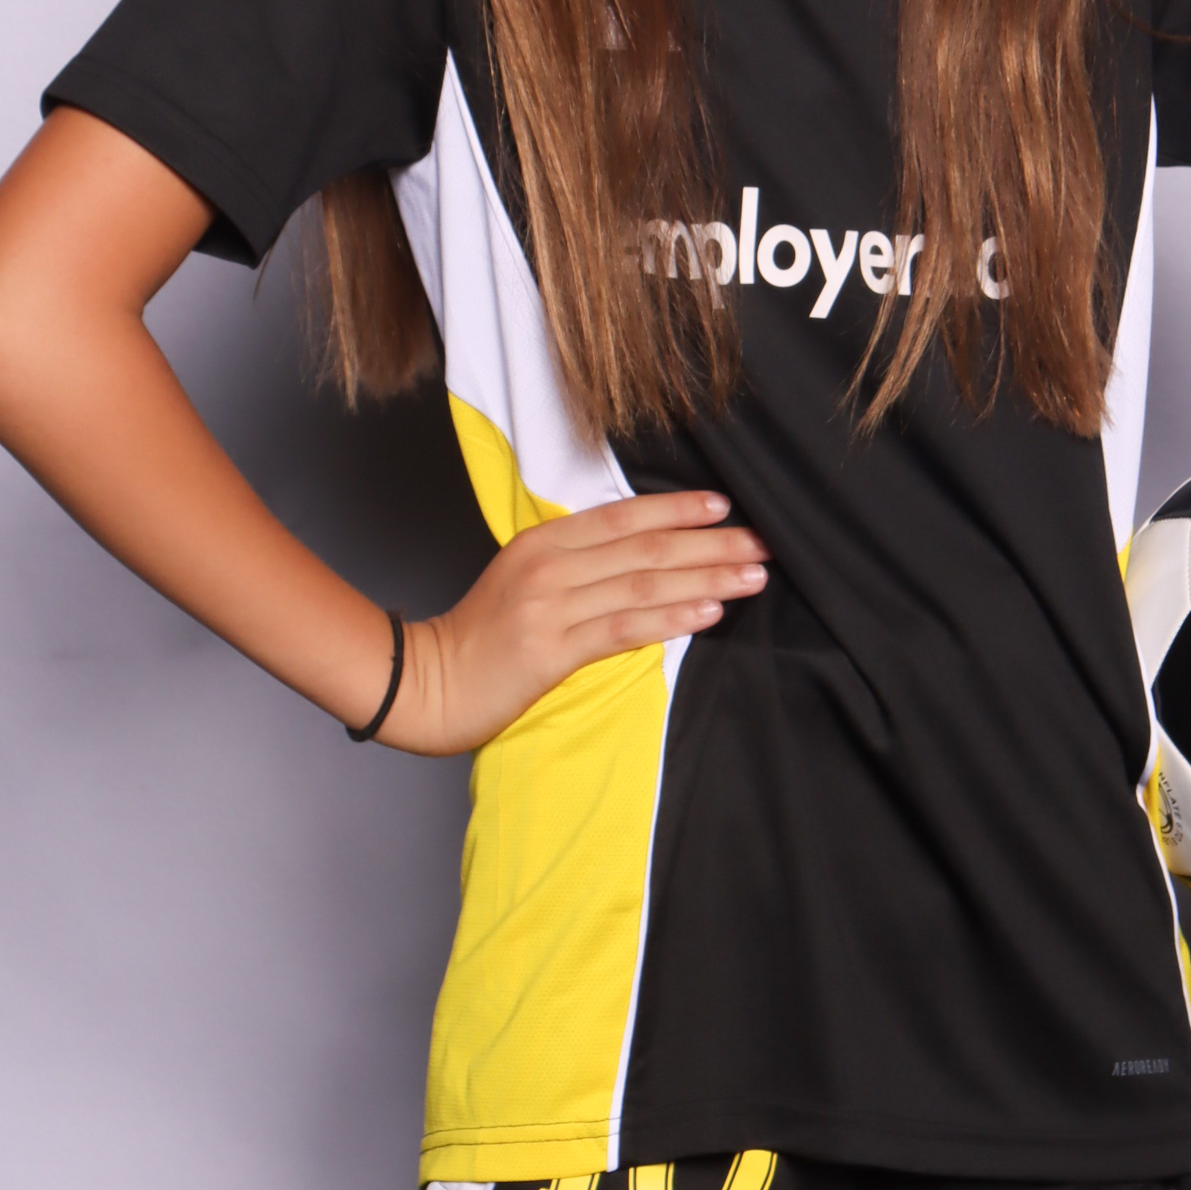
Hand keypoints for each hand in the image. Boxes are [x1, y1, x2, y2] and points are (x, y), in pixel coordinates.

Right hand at [377, 491, 768, 756]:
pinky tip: (707, 611)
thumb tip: (642, 558)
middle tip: (762, 543)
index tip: (725, 508)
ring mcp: (550, 606)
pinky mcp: (551, 649)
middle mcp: (550, 565)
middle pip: (644, 547)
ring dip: (704, 577)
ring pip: (643, 583)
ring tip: (751, 576)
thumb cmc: (481, 638)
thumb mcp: (525, 581)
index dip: (677, 509)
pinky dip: (670, 616)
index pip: (624, 517)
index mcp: (545, 542)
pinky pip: (623, 627)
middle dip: (709, 544)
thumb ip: (577, 564)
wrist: (428, 682)